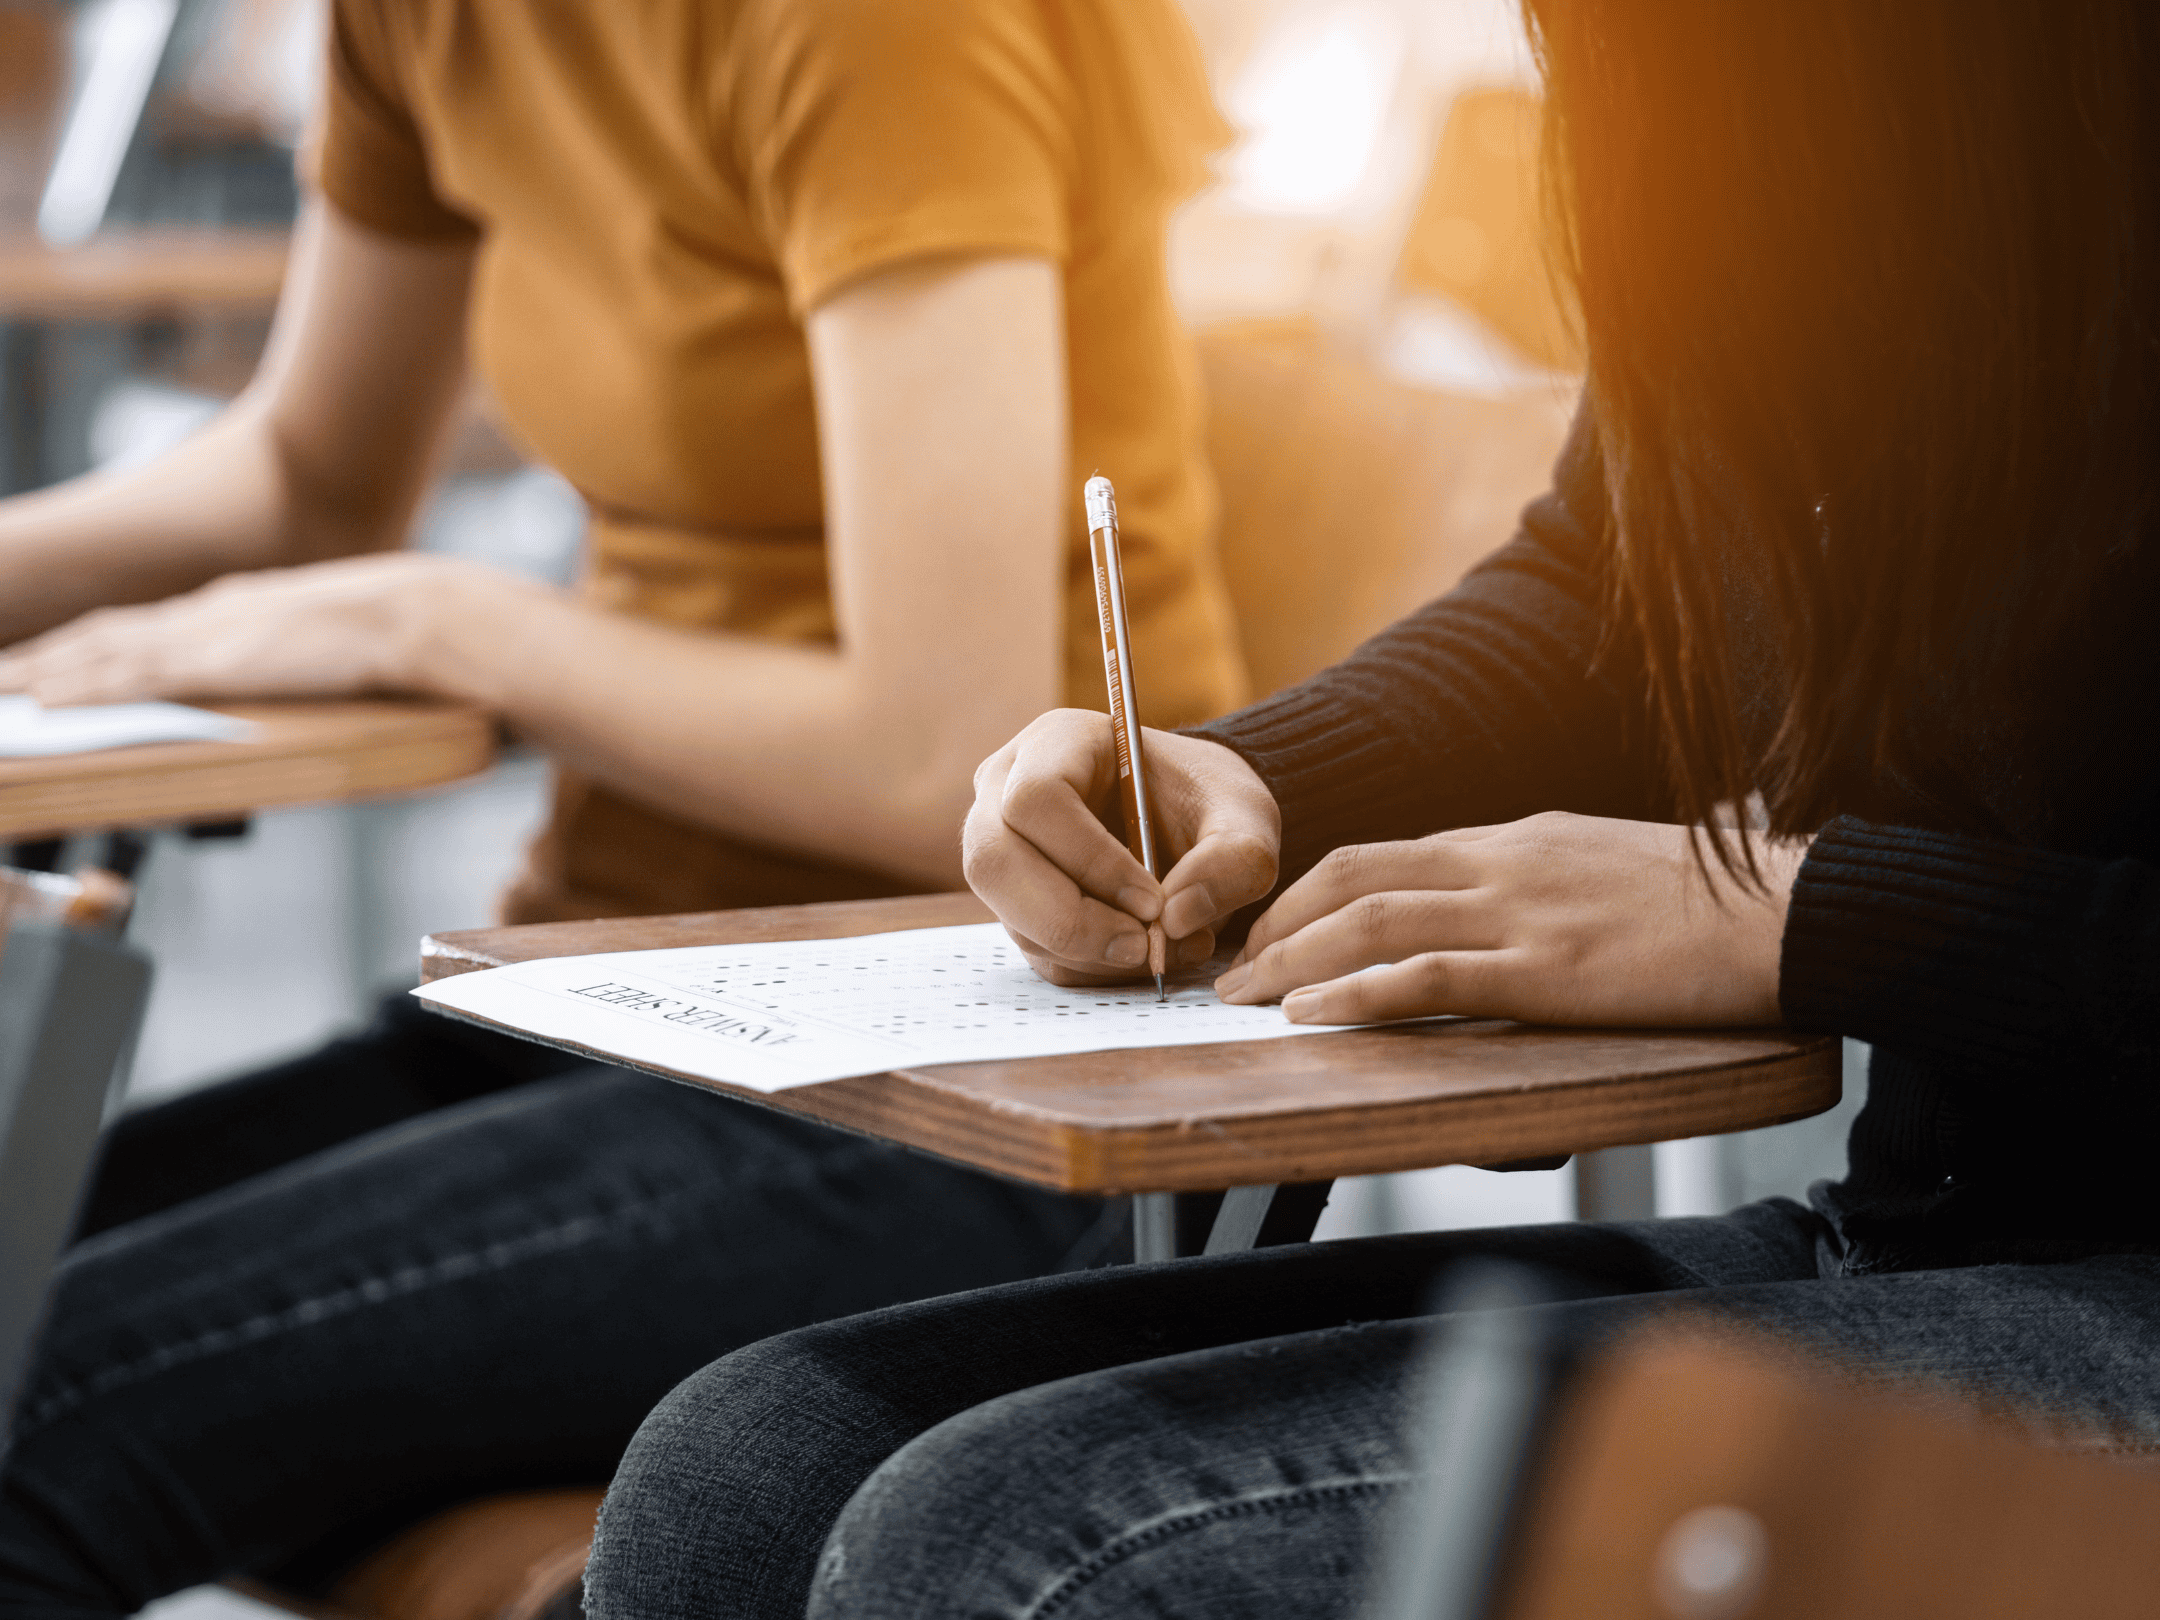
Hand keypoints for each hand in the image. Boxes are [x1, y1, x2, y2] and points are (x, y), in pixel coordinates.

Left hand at [0, 552, 512, 705]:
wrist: (423, 616)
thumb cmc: (410, 634)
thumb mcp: (352, 646)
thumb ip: (320, 659)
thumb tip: (324, 675)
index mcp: (243, 609)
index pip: (150, 630)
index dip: (95, 648)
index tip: (56, 665)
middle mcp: (212, 614)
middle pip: (107, 636)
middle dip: (49, 659)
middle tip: (0, 678)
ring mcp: (208, 636)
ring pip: (98, 654)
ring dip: (41, 674)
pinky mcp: (211, 663)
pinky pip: (123, 679)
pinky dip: (74, 690)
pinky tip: (39, 704)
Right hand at [961, 709, 1280, 984]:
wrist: (1193, 821)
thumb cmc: (1208, 800)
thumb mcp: (1245, 815)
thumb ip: (1234, 858)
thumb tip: (1175, 918)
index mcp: (1055, 744)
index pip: (1036, 799)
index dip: (1089, 858)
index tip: (1153, 900)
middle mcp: (1006, 792)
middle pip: (995, 863)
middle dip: (1072, 920)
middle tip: (1144, 946)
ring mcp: (1002, 851)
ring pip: (1012, 916)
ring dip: (1087, 951)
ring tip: (1160, 949)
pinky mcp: (1016, 903)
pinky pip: (1035, 949)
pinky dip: (1090, 967)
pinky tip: (1140, 952)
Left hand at [1216, 812, 1805, 1026]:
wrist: (1796, 909)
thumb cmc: (1716, 904)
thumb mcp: (1609, 872)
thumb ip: (1545, 886)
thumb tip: (1506, 921)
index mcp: (1517, 838)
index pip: (1384, 855)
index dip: (1311, 894)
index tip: (1271, 931)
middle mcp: (1504, 861)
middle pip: (1355, 877)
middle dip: (1279, 924)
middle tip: (1232, 970)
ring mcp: (1523, 911)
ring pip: (1372, 921)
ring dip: (1294, 960)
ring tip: (1246, 998)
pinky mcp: (1550, 967)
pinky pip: (1429, 973)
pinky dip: (1358, 991)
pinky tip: (1315, 1012)